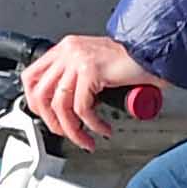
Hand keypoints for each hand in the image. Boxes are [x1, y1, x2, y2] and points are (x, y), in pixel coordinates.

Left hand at [23, 33, 167, 150]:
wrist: (155, 54)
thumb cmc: (131, 62)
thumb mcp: (95, 65)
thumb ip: (76, 78)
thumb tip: (61, 108)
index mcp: (66, 48)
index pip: (31, 77)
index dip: (34, 103)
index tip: (48, 119)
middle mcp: (69, 51)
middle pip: (40, 94)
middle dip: (52, 122)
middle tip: (68, 133)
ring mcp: (78, 59)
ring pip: (60, 105)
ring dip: (73, 130)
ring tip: (87, 138)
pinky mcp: (92, 70)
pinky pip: (82, 108)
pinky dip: (91, 125)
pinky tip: (102, 128)